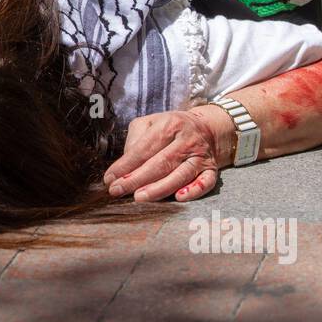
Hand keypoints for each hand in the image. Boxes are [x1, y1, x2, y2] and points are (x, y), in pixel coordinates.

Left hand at [103, 107, 230, 202]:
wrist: (208, 128)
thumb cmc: (171, 128)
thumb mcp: (151, 123)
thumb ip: (136, 139)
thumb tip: (125, 164)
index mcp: (170, 125)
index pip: (144, 148)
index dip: (125, 165)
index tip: (110, 178)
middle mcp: (187, 140)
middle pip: (160, 162)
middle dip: (136, 179)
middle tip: (117, 190)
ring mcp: (201, 155)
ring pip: (181, 174)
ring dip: (160, 188)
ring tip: (139, 197)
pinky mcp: (212, 169)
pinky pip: (206, 182)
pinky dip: (194, 190)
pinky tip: (179, 198)